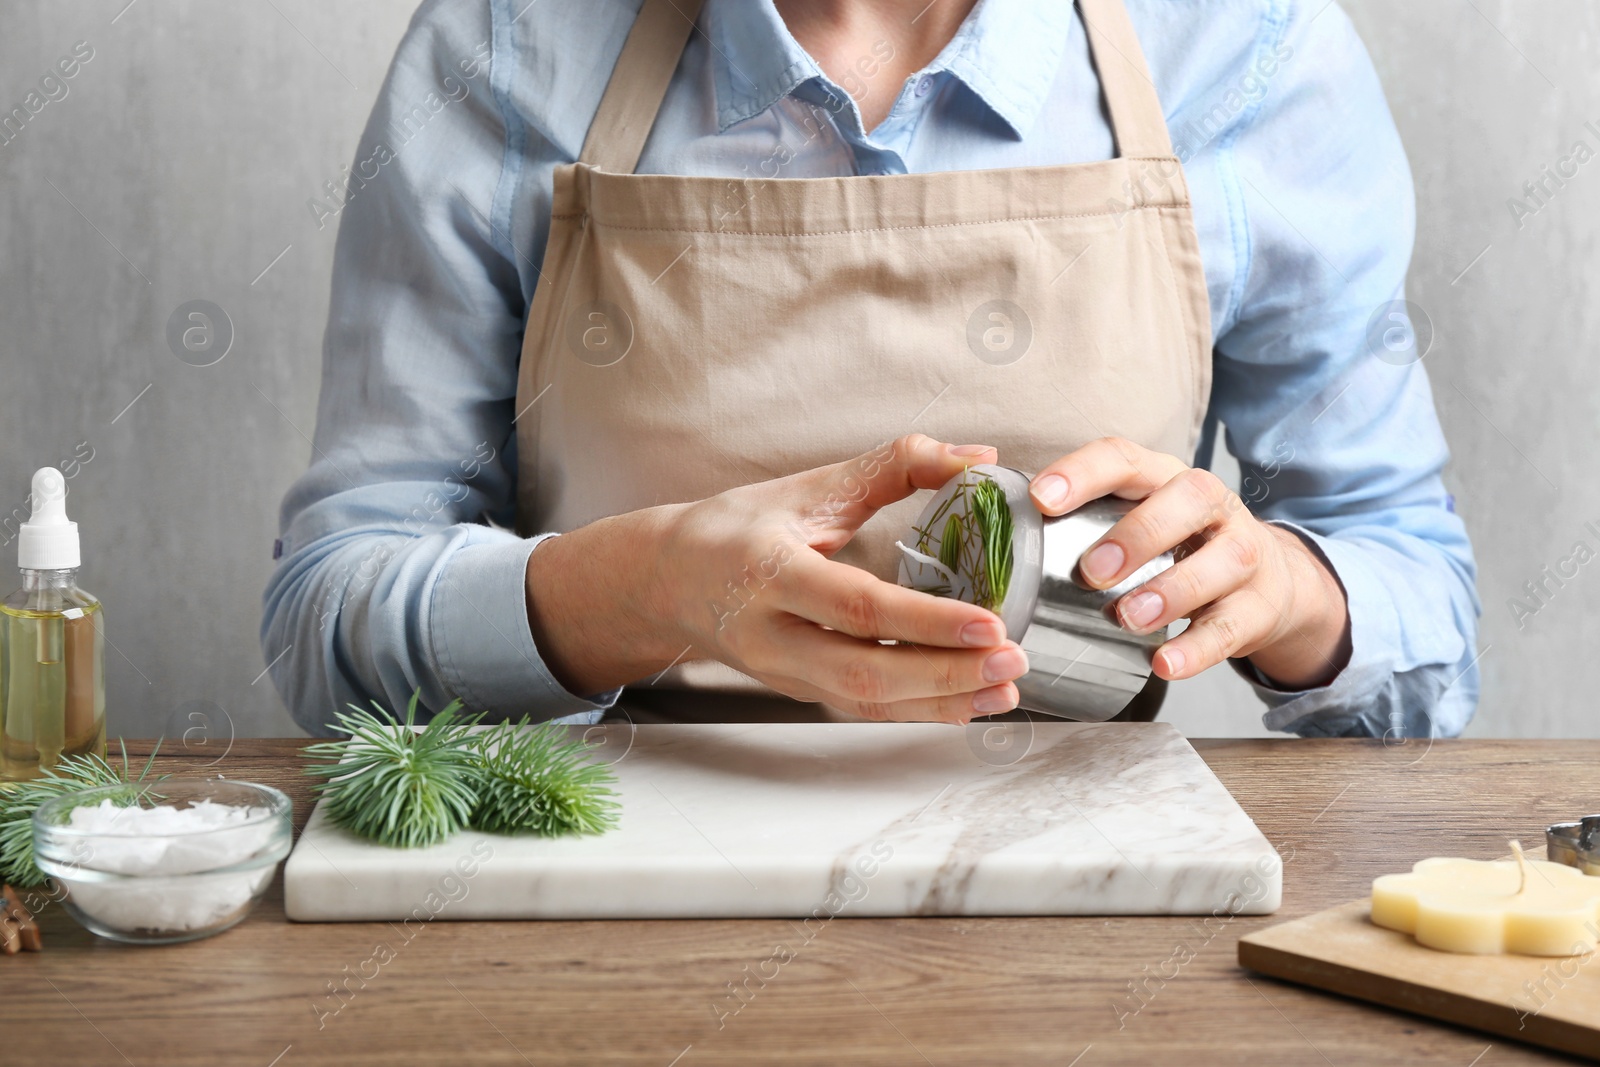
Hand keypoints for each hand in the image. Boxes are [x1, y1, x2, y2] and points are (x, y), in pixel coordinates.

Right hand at [525, 434, 1028, 721]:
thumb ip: (895, 466)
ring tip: (1006, 687)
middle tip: (1013, 659)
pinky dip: (921, 710)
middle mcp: (770, 633)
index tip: (989, 622)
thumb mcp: (808, 487)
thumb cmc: (734, 528)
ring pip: (866, 702)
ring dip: (943, 702)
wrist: (664, 581)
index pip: (856, 605)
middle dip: (946, 673)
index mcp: (769, 571)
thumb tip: (977, 456)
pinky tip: (969, 702)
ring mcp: (782, 672)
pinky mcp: (796, 691)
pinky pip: (863, 709)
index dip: (926, 620)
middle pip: (864, 670)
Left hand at [1028, 437, 1350, 688]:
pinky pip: (1232, 627)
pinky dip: (1198, 649)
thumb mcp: (1131, 520)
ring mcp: (1242, 553)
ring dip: (1171, 590)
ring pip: (1219, 562)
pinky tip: (1163, 664)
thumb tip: (990, 536)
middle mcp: (1209, 505)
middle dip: (1137, 534)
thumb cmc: (1172, 548)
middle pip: (1186, 499)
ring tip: (1128, 617)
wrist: (1267, 583)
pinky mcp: (1259, 606)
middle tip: (1091, 571)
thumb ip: (1076, 523)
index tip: (1041, 498)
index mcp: (1162, 477)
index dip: (1082, 473)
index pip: (1123, 458)